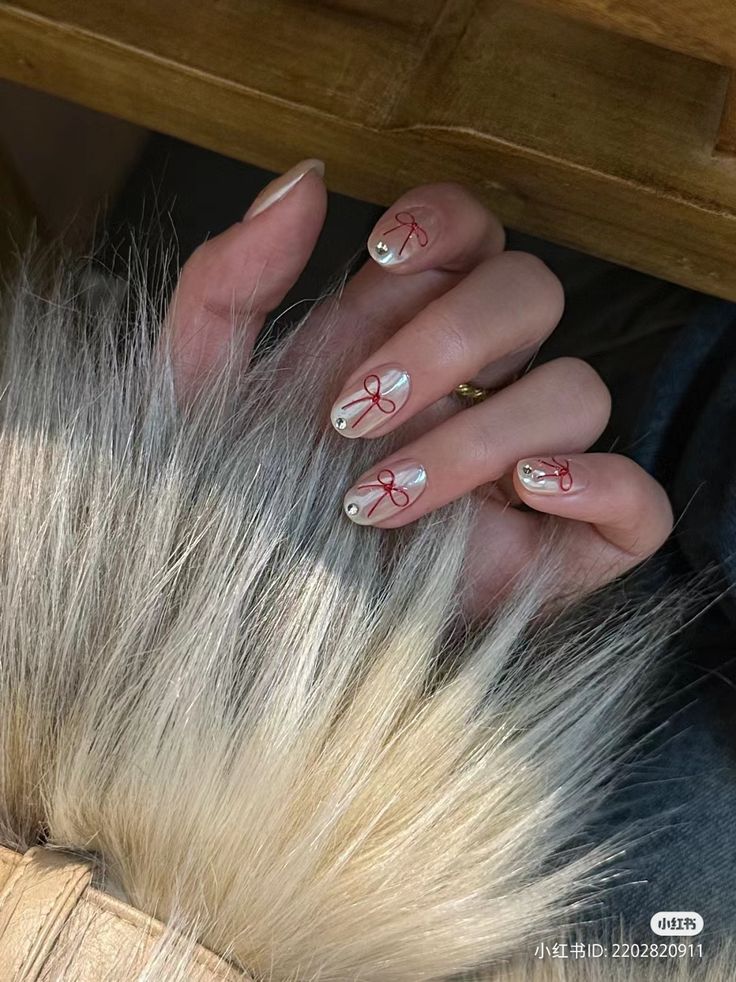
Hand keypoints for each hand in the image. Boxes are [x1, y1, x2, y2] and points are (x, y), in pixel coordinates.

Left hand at [163, 160, 672, 611]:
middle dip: (448, 339)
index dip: (448, 221)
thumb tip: (308, 180)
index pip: (475, 232)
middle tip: (353, 410)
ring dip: (484, 433)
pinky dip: (602, 486)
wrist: (244, 626)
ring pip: (580, 389)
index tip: (382, 255)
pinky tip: (522, 495)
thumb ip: (233, 279)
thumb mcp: (203, 385)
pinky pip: (640, 504)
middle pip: (533, 293)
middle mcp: (477, 386)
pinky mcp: (561, 550)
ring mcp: (527, 464)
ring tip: (382, 495)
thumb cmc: (229, 500)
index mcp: (406, 334)